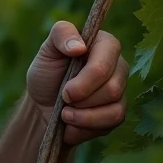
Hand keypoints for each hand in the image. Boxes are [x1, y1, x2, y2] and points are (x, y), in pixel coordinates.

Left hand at [26, 20, 127, 145]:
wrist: (42, 105)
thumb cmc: (46, 74)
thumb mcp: (46, 50)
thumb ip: (61, 35)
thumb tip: (79, 46)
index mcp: (104, 45)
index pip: (107, 59)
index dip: (87, 78)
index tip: (66, 90)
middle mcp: (118, 66)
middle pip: (113, 88)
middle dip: (82, 99)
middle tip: (63, 99)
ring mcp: (121, 91)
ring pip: (115, 109)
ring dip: (83, 116)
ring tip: (64, 114)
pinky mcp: (117, 112)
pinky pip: (111, 124)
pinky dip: (85, 127)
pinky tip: (70, 124)